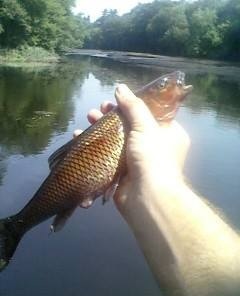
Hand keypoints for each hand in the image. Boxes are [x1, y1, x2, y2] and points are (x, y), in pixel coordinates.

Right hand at [74, 84, 189, 222]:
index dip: (130, 106)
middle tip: (97, 109)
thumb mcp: (146, 126)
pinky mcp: (122, 171)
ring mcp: (137, 160)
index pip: (148, 114)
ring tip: (88, 119)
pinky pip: (108, 154)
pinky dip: (96, 146)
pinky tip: (81, 137)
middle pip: (129, 126)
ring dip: (101, 129)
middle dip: (110, 116)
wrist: (147, 198)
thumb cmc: (153, 157)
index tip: (114, 100)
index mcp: (167, 133)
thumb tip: (120, 87)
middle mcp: (153, 146)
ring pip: (116, 140)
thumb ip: (133, 106)